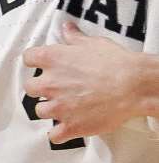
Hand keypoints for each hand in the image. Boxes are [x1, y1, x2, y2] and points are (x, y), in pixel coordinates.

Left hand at [23, 22, 148, 143]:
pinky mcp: (71, 126)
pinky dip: (59, 134)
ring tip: (65, 107)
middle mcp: (49, 83)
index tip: (42, 65)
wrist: (133, 86)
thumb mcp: (92, 43)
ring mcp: (58, 107)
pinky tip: (66, 129)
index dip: (35, 62)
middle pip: (30, 88)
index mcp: (51, 59)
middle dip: (41, 88)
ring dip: (50, 110)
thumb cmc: (115, 62)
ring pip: (40, 111)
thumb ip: (74, 37)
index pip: (28, 58)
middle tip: (56, 88)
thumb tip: (66, 27)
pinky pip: (54, 135)